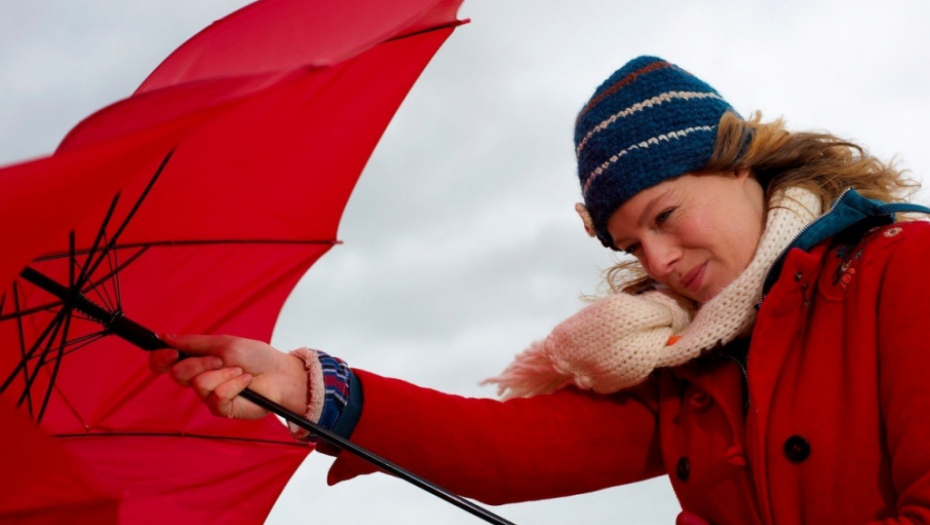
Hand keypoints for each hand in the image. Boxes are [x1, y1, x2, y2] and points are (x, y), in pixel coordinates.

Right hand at [149, 334, 307, 419]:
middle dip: (201, 363)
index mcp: (197, 361)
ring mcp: (209, 395)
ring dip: (223, 373)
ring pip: (199, 384)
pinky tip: (246, 382)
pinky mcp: (221, 409)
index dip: (160, 359)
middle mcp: (199, 379)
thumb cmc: (256, 357)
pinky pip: (217, 397)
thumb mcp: (224, 343)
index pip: (164, 363)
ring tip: (240, 371)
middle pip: (178, 374)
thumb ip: (194, 343)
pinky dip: (234, 385)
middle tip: (223, 359)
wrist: (280, 373)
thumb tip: (165, 337)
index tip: (171, 352)